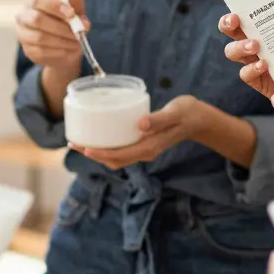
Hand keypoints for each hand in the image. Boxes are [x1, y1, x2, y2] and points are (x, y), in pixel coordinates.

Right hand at [17, 0, 89, 76]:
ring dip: (62, 41)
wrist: (63, 45)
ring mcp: (23, 35)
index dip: (55, 6)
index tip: (72, 14)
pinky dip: (59, 51)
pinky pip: (42, 52)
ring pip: (39, 38)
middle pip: (37, 20)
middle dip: (60, 27)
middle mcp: (23, 17)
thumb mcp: (73, 11)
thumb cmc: (65, 22)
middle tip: (77, 33)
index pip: (37, 1)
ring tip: (77, 43)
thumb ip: (75, 3)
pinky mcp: (28, 51)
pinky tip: (70, 50)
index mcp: (32, 2)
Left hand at [71, 95, 203, 169]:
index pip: (120, 156)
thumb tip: (140, 125)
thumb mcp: (174, 113)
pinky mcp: (143, 143)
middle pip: (113, 160)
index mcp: (149, 147)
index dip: (100, 154)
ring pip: (116, 157)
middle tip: (74, 143)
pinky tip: (98, 136)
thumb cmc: (187, 113)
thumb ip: (158, 119)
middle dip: (93, 154)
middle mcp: (145, 152)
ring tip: (80, 141)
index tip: (84, 148)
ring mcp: (144, 149)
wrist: (199, 119)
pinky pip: (121, 149)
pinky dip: (107, 146)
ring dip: (97, 152)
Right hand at [220, 0, 273, 101]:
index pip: (246, 19)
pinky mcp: (262, 84)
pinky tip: (264, 64)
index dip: (235, 11)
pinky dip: (252, 68)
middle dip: (228, 26)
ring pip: (234, 54)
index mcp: (269, 33)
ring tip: (255, 45)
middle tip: (235, 22)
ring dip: (239, 47)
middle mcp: (260, 48)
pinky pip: (247, 75)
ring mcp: (259, 66)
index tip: (236, 8)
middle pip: (233, 34)